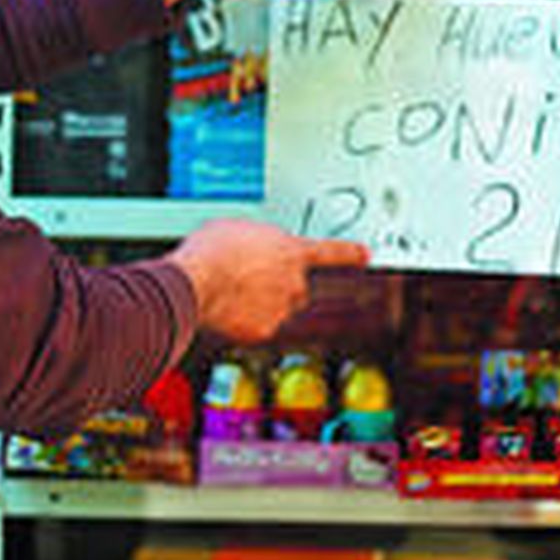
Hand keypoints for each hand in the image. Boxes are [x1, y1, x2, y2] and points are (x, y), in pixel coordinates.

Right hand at [167, 218, 368, 344]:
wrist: (194, 283)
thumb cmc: (212, 251)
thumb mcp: (238, 229)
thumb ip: (259, 240)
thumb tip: (255, 247)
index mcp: (291, 252)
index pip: (331, 252)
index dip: (350, 253)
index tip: (365, 254)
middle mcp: (293, 282)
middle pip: (298, 287)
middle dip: (281, 285)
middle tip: (251, 278)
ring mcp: (280, 309)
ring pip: (278, 308)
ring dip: (261, 303)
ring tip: (231, 292)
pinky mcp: (263, 331)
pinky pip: (258, 326)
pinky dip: (245, 321)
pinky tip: (226, 310)